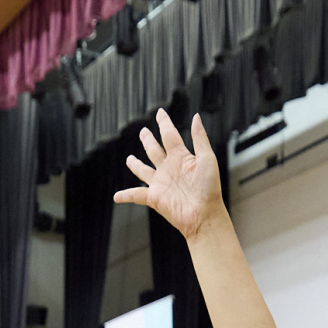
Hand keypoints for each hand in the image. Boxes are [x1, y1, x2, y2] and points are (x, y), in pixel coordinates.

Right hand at [116, 109, 225, 243]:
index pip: (170, 135)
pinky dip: (125, 196)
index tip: (160, 113)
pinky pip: (135, 195)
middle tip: (143, 132)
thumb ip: (199, 138)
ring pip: (144, 170)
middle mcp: (169, 168)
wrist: (204, 215)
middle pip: (154, 150)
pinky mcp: (154, 198)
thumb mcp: (207, 159)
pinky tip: (116, 197)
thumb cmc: (210, 189)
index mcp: (182, 157)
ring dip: (136, 165)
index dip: (164, 123)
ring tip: (129, 160)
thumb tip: (196, 117)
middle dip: (148, 141)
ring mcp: (161, 183)